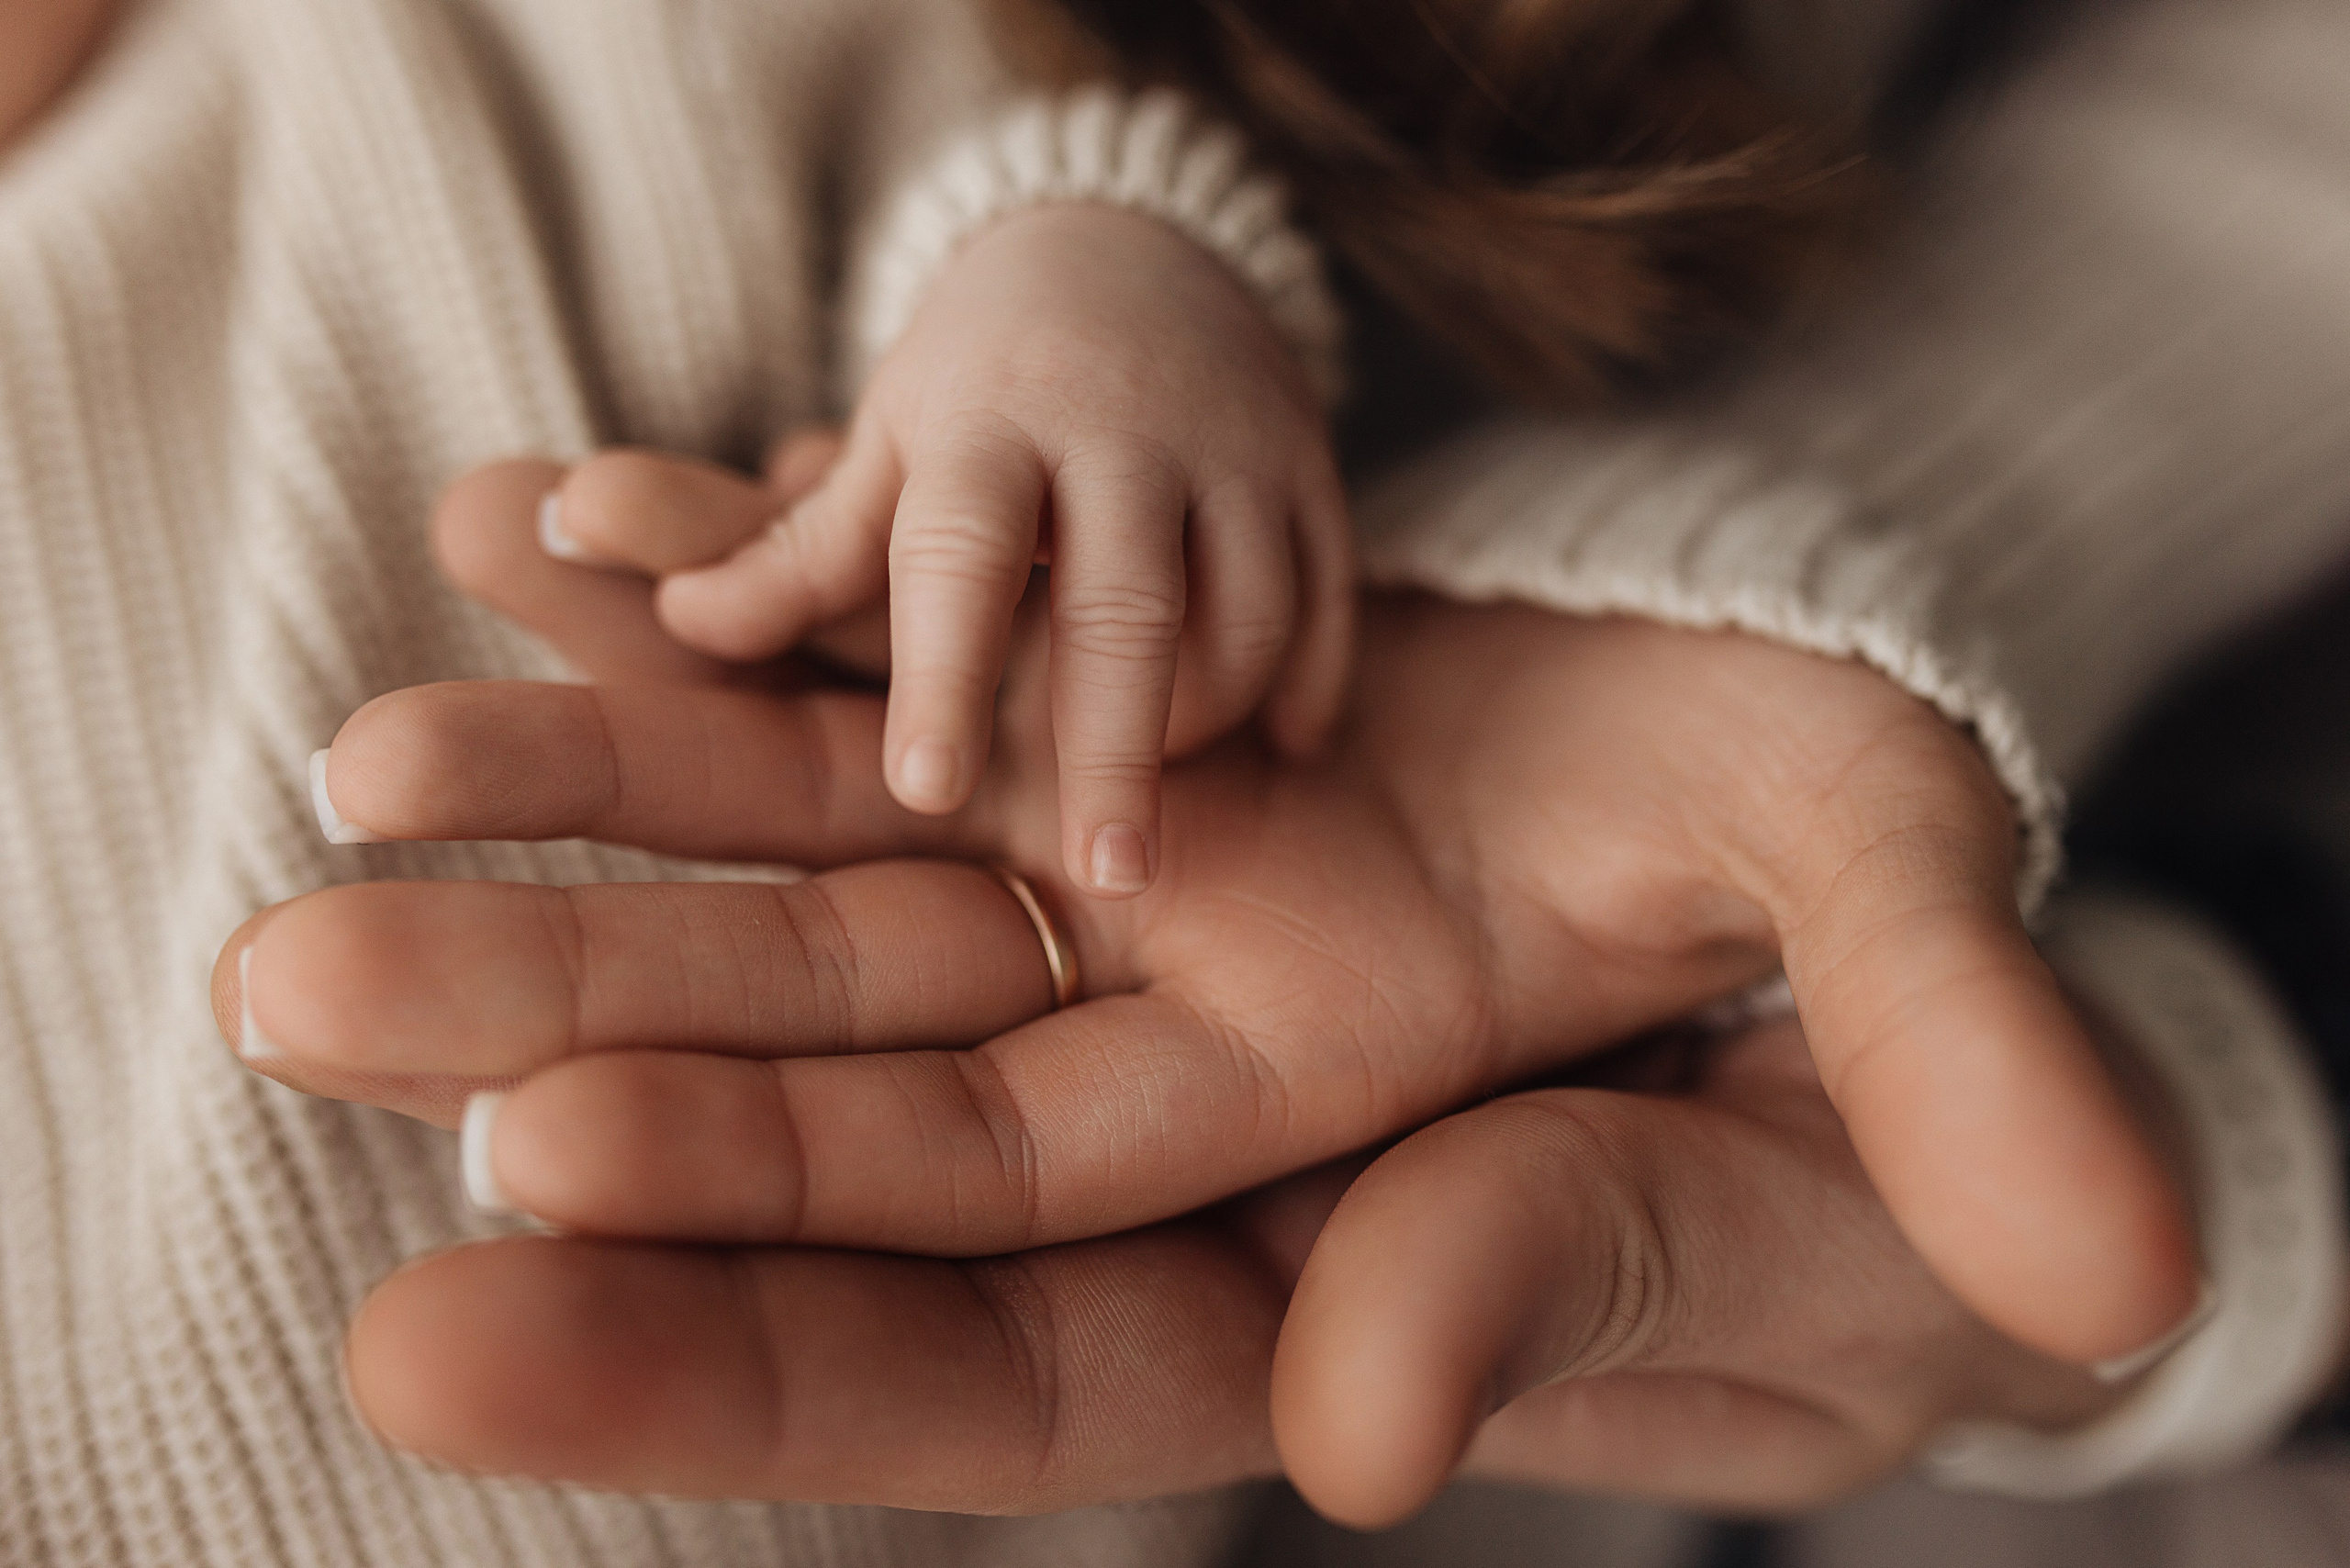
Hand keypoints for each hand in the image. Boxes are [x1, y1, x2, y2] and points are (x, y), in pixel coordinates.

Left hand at [248, 457, 2195, 1377]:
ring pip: (836, 863)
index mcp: (1309, 1275)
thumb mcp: (1834, 1201)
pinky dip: (748, 605)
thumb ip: (1597, 1280)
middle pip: (832, 1101)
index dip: (732, 1338)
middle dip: (569, 1059)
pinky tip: (560, 529)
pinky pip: (918, 669)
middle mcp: (1175, 1099)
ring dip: (608, 802)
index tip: (467, 1301)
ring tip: (371, 758)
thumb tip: (1363, 1433)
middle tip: (290, 996)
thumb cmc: (1911, 1138)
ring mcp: (1153, 906)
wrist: (1918, 936)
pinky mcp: (1163, 739)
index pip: (981, 1348)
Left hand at [539, 204, 1354, 897]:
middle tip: (1104, 880)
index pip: (961, 550)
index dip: (944, 670)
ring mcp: (1235, 445)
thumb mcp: (886, 445)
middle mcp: (1121, 426)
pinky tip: (1287, 753)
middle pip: (1126, 604)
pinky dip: (1311, 684)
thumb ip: (796, 552)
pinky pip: (1331, 597)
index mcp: (987, 417)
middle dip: (1114, 746)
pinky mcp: (1314, 470)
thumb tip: (677, 626)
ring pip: (1247, 609)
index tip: (925, 792)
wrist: (1133, 244)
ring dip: (1212, 716)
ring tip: (1160, 810)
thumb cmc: (982, 379)